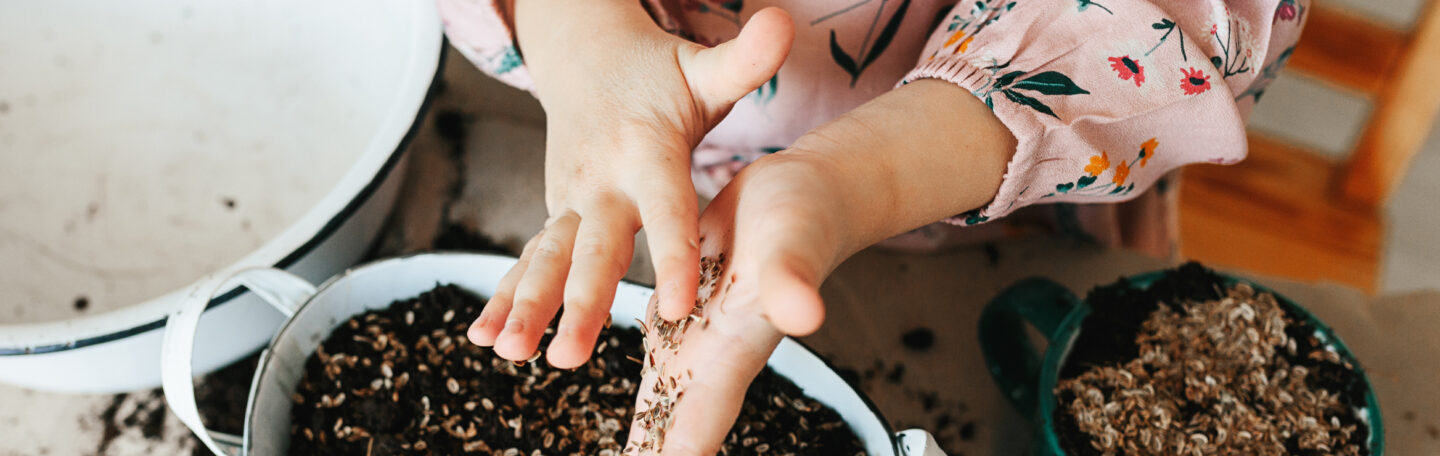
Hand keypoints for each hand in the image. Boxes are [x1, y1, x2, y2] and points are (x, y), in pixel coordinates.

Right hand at [467, 4, 794, 367]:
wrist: (587, 57)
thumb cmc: (658, 73)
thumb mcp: (702, 68)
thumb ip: (744, 60)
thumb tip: (782, 24)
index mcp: (646, 151)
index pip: (667, 208)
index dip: (674, 254)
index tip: (682, 306)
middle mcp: (602, 181)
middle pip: (594, 249)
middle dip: (580, 303)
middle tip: (570, 356)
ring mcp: (571, 199)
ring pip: (549, 259)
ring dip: (528, 308)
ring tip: (511, 354)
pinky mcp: (555, 213)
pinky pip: (529, 259)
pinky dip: (505, 296)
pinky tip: (485, 338)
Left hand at [624, 152, 845, 453]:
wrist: (803, 192)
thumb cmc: (806, 216)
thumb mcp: (795, 243)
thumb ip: (794, 282)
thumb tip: (805, 316)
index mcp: (732, 351)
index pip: (696, 429)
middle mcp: (711, 357)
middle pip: (671, 434)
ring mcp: (694, 339)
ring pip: (658, 409)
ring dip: (643, 447)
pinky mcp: (679, 314)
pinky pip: (652, 369)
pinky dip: (643, 406)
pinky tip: (626, 430)